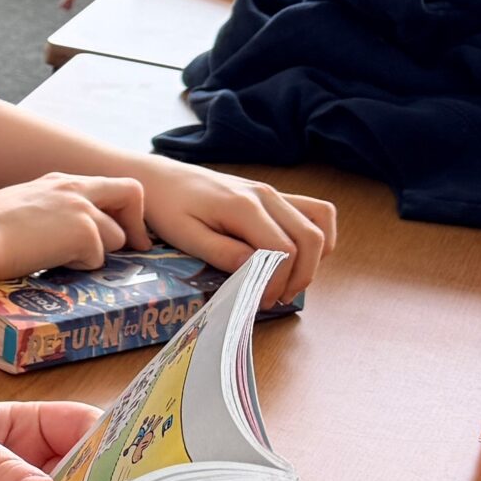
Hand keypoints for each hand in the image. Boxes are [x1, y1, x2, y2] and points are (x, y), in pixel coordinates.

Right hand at [0, 174, 149, 278]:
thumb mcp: (19, 207)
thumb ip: (47, 211)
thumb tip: (53, 232)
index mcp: (57, 181)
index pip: (107, 184)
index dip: (122, 207)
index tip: (123, 229)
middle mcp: (74, 188)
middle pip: (130, 193)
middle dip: (134, 223)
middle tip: (137, 248)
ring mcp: (82, 209)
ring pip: (116, 236)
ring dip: (96, 253)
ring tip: (62, 261)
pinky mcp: (84, 232)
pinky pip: (97, 258)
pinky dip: (78, 267)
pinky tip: (50, 264)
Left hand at [138, 160, 334, 307]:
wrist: (161, 179)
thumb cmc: (167, 208)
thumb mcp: (185, 236)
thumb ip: (221, 253)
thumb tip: (256, 271)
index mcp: (244, 207)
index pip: (283, 251)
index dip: (278, 282)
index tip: (259, 301)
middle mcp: (266, 195)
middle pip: (309, 239)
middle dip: (300, 276)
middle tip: (276, 298)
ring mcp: (272, 192)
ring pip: (319, 223)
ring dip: (314, 257)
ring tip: (289, 281)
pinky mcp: (273, 195)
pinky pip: (313, 212)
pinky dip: (316, 237)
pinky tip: (296, 257)